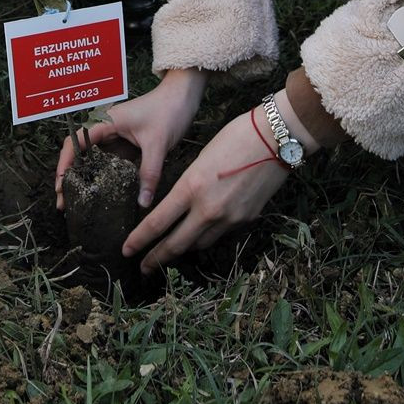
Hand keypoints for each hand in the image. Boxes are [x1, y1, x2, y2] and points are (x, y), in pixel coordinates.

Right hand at [55, 67, 207, 209]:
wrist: (183, 96)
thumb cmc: (168, 110)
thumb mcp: (158, 144)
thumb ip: (149, 173)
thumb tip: (143, 202)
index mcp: (106, 121)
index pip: (76, 142)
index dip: (65, 164)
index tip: (60, 186)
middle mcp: (106, 127)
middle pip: (79, 151)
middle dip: (69, 175)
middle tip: (63, 202)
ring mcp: (115, 135)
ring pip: (92, 157)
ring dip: (84, 176)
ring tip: (76, 201)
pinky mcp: (125, 141)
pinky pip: (108, 160)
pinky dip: (101, 174)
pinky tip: (100, 191)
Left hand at [122, 104, 292, 273]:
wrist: (276, 139)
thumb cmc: (236, 137)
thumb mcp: (201, 158)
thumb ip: (190, 185)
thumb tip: (183, 202)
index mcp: (191, 188)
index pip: (157, 222)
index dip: (139, 240)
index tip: (127, 250)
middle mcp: (208, 209)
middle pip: (176, 244)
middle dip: (156, 258)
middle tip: (143, 267)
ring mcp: (229, 218)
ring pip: (199, 243)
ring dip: (184, 247)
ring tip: (172, 249)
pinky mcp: (246, 220)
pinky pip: (221, 234)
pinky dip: (208, 235)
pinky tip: (204, 231)